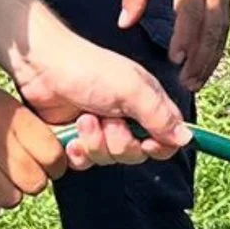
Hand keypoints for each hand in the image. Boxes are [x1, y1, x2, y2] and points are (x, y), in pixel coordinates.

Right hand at [0, 77, 67, 219]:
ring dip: (9, 195)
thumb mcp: (4, 103)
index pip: (52, 155)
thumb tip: (57, 157)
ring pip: (9, 199)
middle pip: (34, 183)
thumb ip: (30, 129)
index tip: (48, 164)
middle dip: (33, 182)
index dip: (55, 165)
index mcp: (11, 118)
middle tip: (22, 175)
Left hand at [8, 23, 190, 170]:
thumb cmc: (89, 69)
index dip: (159, 147)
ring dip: (96, 144)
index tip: (147, 142)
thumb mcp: (130, 89)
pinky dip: (78, 153)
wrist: (41, 66)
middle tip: (106, 121)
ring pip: (110, 160)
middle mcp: (127, 119)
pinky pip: (85, 162)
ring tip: (83, 120)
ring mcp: (101, 130)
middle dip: (120, 143)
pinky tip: (71, 138)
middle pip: (137, 154)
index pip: (167, 139)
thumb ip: (160, 116)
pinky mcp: (76, 139)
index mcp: (146, 103)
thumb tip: (187, 139)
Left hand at [119, 0, 229, 92]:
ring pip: (220, 32)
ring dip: (210, 58)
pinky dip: (217, 49)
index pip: (190, 10)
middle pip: (210, 28)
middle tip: (187, 83)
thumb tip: (124, 23)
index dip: (185, 35)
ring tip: (196, 81)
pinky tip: (207, 65)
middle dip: (200, 58)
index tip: (176, 58)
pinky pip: (224, 28)